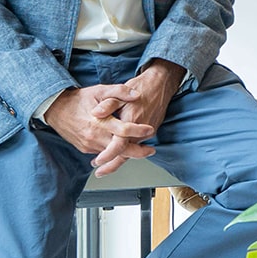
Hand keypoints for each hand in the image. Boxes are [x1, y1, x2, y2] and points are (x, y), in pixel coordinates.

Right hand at [44, 84, 155, 165]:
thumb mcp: (99, 90)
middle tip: (151, 150)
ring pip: (112, 154)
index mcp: (100, 121)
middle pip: (120, 149)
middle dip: (138, 152)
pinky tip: (123, 148)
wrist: (56, 109)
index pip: (123, 130)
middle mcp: (94, 136)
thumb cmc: (79, 99)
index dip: (139, 131)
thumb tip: (136, 94)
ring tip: (141, 150)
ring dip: (127, 153)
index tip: (150, 129)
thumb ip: (119, 91)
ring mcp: (89, 144)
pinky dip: (114, 152)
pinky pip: (102, 153)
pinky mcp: (85, 148)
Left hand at [90, 59, 184, 174]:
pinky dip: (127, 151)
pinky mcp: (150, 131)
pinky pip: (136, 144)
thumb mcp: (120, 92)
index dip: (107, 155)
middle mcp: (140, 131)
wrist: (160, 84)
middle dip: (112, 166)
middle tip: (100, 172)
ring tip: (105, 165)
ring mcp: (146, 133)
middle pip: (126, 155)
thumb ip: (108, 104)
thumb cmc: (141, 87)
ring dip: (118, 159)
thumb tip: (95, 113)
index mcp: (131, 122)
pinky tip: (118, 152)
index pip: (119, 145)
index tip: (98, 162)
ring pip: (131, 151)